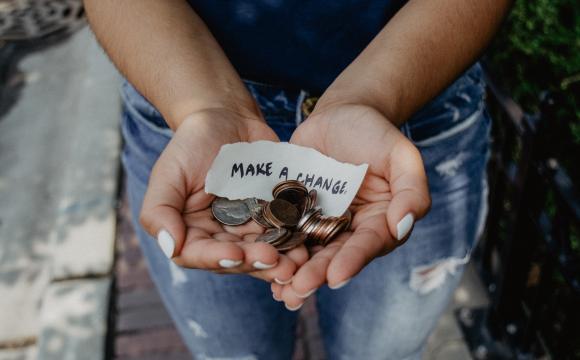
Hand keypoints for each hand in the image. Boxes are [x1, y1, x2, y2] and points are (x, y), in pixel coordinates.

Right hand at [140, 108, 307, 282]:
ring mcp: (248, 228)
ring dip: (281, 260)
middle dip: (255, 262)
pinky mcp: (273, 216)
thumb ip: (159, 211)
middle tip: (276, 261)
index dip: (217, 258)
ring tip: (297, 262)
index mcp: (191, 231)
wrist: (226, 118)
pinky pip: (285, 232)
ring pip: (263, 252)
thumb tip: (170, 247)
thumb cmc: (191, 144)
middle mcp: (220, 236)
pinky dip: (295, 241)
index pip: (199, 254)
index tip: (236, 254)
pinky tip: (308, 244)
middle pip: (236, 259)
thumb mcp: (168, 173)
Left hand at [272, 104, 430, 308]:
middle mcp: (350, 229)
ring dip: (294, 272)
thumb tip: (402, 226)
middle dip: (317, 274)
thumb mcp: (401, 154)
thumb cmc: (375, 132)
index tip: (336, 276)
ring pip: (308, 251)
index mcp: (379, 221)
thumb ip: (411, 190)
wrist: (340, 114)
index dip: (353, 261)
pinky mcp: (296, 212)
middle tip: (298, 290)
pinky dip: (275, 248)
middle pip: (335, 255)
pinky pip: (285, 232)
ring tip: (279, 290)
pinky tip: (260, 264)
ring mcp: (321, 222)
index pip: (368, 244)